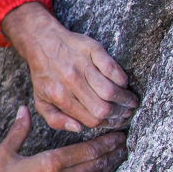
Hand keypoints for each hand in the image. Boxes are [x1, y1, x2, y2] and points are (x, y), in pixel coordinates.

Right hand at [0, 106, 127, 171]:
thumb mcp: (5, 154)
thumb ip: (18, 130)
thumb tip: (24, 109)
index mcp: (50, 162)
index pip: (86, 149)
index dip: (105, 141)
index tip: (117, 133)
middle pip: (96, 161)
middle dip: (112, 150)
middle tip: (125, 141)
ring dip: (110, 162)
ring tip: (121, 153)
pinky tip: (104, 169)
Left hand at [1, 2, 139, 132]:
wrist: (42, 42)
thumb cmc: (44, 75)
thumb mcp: (41, 102)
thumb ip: (56, 120)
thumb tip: (78, 128)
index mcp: (60, 97)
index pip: (91, 119)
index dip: (108, 124)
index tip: (118, 122)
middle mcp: (72, 82)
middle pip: (103, 108)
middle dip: (120, 114)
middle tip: (128, 112)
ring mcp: (82, 66)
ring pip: (110, 90)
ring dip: (125, 98)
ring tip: (131, 100)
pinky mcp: (92, 50)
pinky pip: (112, 68)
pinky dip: (122, 79)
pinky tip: (123, 83)